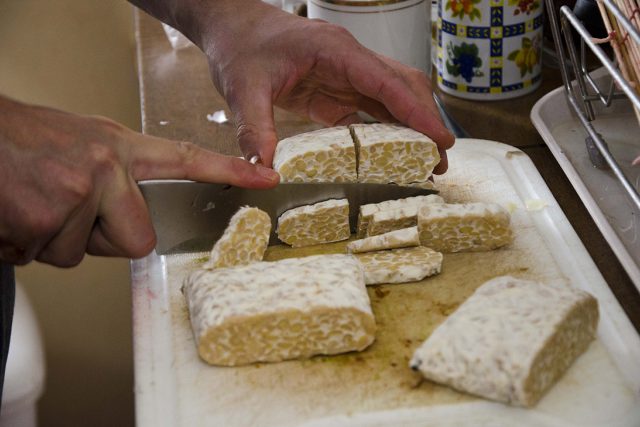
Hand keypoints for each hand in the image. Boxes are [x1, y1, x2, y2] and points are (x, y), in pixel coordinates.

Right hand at [0, 96, 278, 266]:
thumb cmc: (22, 139)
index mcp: (120, 148)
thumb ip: (116, 174)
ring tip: (33, 200)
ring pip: (80, 254)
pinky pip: (46, 257)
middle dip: (102, 239)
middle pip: (137, 241)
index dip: (229, 172)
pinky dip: (25, 244)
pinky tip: (15, 210)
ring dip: (53, 239)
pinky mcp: (46, 220)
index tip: (265, 179)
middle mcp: (107, 168)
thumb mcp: (83, 142)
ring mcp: (78, 194)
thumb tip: (131, 213)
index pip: (188, 160)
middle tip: (69, 208)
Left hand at [197, 1, 454, 171]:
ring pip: (391, 100)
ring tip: (424, 164)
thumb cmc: (240, 46)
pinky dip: (383, 134)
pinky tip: (391, 158)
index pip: (388, 83)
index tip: (441, 141)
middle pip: (402, 89)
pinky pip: (367, 113)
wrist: (232, 27)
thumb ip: (255, 127)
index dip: (418, 113)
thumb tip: (263, 169)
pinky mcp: (334, 92)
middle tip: (439, 162)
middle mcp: (349, 61)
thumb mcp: (243, 87)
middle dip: (425, 123)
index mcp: (336, 52)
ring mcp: (345, 76)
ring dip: (410, 130)